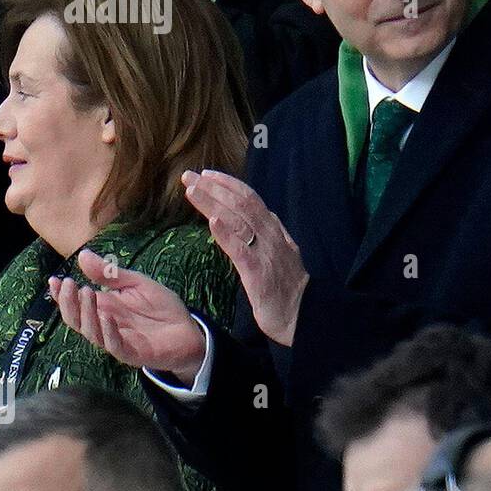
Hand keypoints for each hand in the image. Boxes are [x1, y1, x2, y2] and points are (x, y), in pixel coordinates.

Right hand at [50, 250, 205, 385]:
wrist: (188, 331)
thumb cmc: (161, 308)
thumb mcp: (137, 284)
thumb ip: (111, 274)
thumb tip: (83, 255)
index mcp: (104, 308)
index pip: (75, 303)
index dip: (62, 294)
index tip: (53, 280)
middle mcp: (104, 325)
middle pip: (76, 318)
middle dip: (69, 302)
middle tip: (69, 284)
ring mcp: (116, 340)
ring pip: (91, 332)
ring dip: (86, 313)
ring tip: (87, 293)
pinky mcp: (131, 353)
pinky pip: (114, 345)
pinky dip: (108, 331)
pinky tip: (107, 316)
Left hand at [182, 169, 307, 346]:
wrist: (301, 315)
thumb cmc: (285, 288)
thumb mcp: (276, 254)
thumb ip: (264, 236)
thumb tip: (250, 219)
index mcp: (274, 230)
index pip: (251, 198)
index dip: (228, 184)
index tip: (207, 175)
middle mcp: (271, 235)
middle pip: (242, 203)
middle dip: (214, 188)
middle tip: (190, 176)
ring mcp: (266, 252)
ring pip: (239, 219)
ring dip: (214, 202)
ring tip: (193, 190)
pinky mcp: (258, 272)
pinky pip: (240, 249)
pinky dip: (226, 233)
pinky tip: (212, 221)